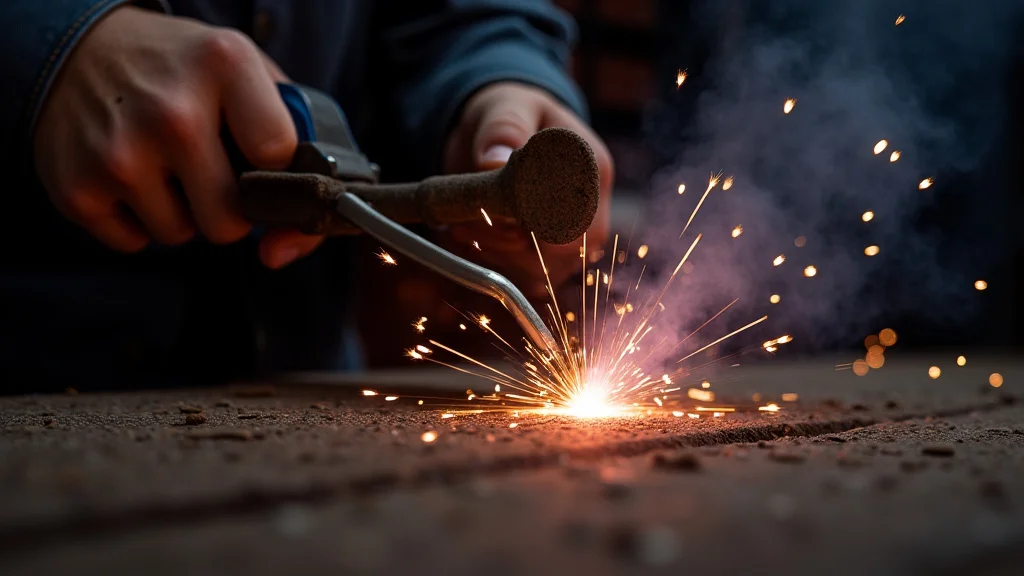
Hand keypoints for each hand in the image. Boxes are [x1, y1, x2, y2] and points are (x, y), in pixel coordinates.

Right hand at [33, 6, 316, 267]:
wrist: (80, 48)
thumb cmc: (182, 71)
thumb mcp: (246, 73)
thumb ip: (292, 143)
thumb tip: (282, 247)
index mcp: (224, 65)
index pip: (280, 155)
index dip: (276, 168)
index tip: (262, 158)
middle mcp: (172, 110)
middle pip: (229, 220)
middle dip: (229, 209)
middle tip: (214, 175)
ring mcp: (121, 152)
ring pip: (182, 235)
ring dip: (181, 213)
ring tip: (167, 167)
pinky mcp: (78, 186)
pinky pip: (135, 242)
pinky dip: (138, 220)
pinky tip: (132, 176)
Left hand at [441, 82, 612, 297]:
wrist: (504, 127)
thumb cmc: (512, 112)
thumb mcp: (506, 106)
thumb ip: (503, 128)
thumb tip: (493, 160)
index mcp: (591, 167)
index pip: (578, 219)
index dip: (533, 226)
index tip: (492, 210)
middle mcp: (591, 207)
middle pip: (564, 256)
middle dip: (508, 244)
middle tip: (468, 220)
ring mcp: (573, 235)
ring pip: (542, 272)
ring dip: (495, 254)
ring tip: (462, 222)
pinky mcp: (549, 252)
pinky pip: (526, 276)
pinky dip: (493, 261)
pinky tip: (472, 234)